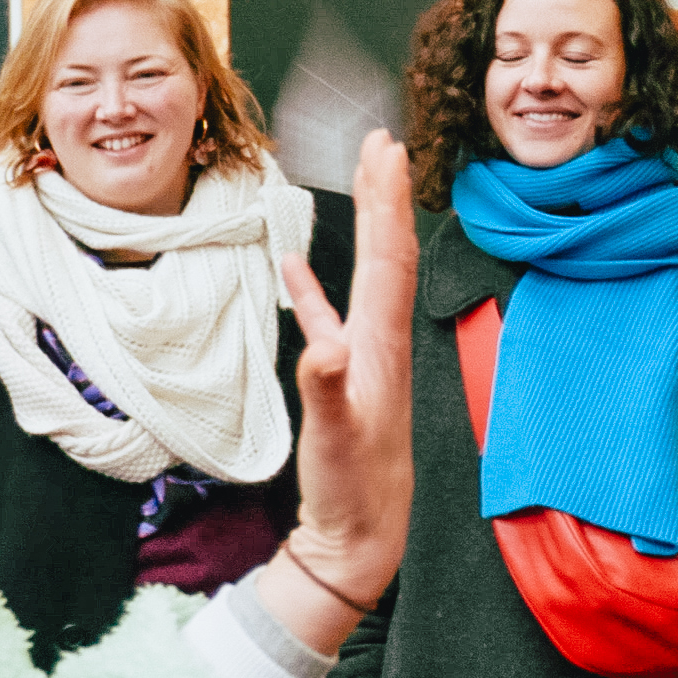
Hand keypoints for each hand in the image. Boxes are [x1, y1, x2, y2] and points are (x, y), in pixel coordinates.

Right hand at [252, 133, 416, 657]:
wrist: (361, 537)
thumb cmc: (351, 491)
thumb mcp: (333, 439)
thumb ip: (325, 390)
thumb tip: (322, 343)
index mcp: (380, 346)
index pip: (386, 259)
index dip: (385, 203)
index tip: (385, 150)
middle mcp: (379, 343)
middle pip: (386, 253)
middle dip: (384, 194)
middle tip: (381, 140)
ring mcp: (362, 358)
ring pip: (364, 276)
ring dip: (361, 226)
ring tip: (357, 181)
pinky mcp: (341, 378)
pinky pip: (326, 316)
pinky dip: (311, 287)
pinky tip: (290, 266)